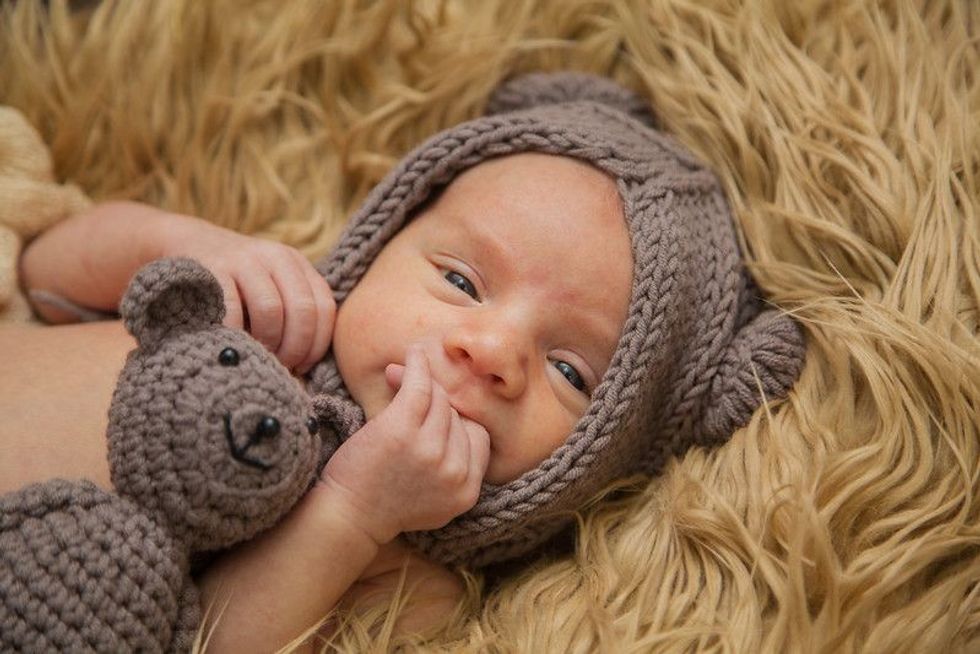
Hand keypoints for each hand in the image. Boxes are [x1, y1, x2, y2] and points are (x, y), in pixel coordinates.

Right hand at [160, 214, 334, 373]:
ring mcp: (245, 261)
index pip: (324, 307)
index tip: (303, 366)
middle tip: (281, 365)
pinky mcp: (214, 269)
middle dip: (295, 347)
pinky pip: (233, 311)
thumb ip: (293, 313)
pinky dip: (237, 335)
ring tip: (259, 355)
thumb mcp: (273, 286)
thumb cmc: (238, 283)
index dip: (318, 344)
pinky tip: (234, 346)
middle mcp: (277, 258)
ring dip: (268, 342)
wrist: (190, 242)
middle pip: (303, 310)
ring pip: (271, 310)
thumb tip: (305, 365)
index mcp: (297, 264)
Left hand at [318, 345, 490, 544]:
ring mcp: (429, 452)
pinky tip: (413, 354)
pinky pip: (420, 387)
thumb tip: (444, 396)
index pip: (478, 437)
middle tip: (412, 391)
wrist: (347, 516)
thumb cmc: (383, 499)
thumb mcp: (430, 489)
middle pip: (458, 417)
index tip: (436, 414)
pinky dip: (417, 366)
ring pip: (440, 400)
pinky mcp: (402, 432)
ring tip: (407, 369)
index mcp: (466, 491)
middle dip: (438, 401)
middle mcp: (453, 472)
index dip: (458, 422)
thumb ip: (447, 451)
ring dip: (425, 380)